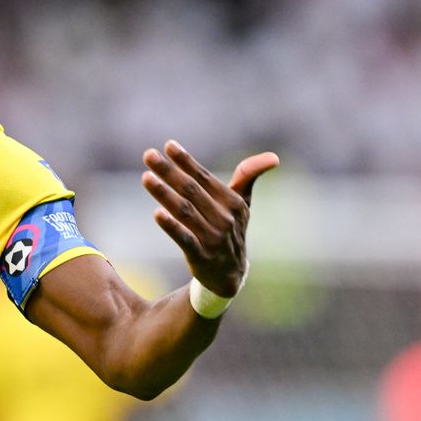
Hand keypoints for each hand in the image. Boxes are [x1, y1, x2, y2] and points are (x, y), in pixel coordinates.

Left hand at [142, 140, 278, 296]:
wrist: (230, 275)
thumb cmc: (231, 231)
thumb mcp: (242, 205)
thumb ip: (248, 178)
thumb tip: (274, 157)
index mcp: (234, 203)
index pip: (205, 177)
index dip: (186, 161)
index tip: (168, 145)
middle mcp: (225, 218)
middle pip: (192, 191)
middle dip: (169, 171)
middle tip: (148, 155)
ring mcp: (213, 238)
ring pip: (185, 211)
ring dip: (164, 193)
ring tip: (146, 177)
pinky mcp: (201, 256)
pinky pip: (185, 239)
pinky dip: (171, 226)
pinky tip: (157, 214)